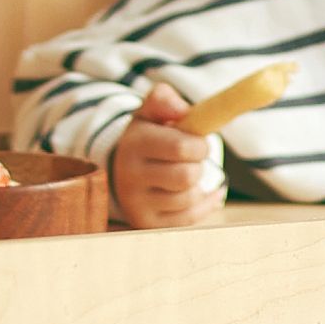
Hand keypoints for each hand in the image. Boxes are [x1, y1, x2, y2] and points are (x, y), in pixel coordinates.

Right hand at [109, 82, 224, 228]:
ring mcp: (137, 204)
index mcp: (134, 144)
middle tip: (192, 159)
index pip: (182, 148)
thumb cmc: (148, 135)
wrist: (122, 168)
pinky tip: (198, 192)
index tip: (197, 142)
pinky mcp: (147, 224)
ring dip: (197, 184)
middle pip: (187, 176)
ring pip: (189, 198)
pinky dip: (202, 203)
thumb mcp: (150, 111)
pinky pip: (189, 219)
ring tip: (185, 174)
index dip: (200, 145)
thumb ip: (164, 99)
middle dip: (198, 165)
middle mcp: (130, 176)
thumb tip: (182, 111)